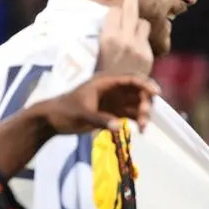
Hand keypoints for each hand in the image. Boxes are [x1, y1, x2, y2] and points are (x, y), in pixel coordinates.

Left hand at [41, 74, 159, 133]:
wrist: (51, 120)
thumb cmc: (64, 112)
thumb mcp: (82, 114)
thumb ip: (101, 120)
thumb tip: (120, 126)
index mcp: (105, 82)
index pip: (131, 79)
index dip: (145, 84)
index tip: (156, 94)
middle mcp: (113, 89)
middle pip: (137, 91)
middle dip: (145, 103)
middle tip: (144, 119)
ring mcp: (113, 101)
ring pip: (136, 103)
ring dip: (143, 114)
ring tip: (143, 128)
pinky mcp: (112, 112)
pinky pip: (131, 114)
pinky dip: (137, 121)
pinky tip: (140, 130)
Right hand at [97, 0, 152, 74]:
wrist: (111, 99)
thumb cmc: (96, 77)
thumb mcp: (94, 54)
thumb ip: (105, 36)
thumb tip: (110, 22)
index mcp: (108, 38)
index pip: (114, 11)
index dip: (115, 10)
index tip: (115, 9)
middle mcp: (125, 40)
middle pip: (131, 11)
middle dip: (131, 1)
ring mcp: (139, 47)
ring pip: (143, 24)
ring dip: (138, 24)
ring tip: (132, 27)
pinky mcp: (147, 56)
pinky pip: (146, 40)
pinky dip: (141, 40)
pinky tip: (136, 44)